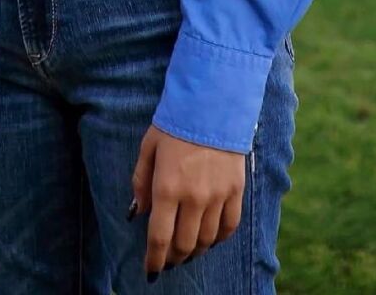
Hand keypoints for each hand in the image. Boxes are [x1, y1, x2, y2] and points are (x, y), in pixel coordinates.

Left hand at [130, 124, 244, 275]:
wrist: (212, 104)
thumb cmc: (175, 124)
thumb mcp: (149, 147)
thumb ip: (141, 181)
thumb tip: (140, 212)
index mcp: (167, 187)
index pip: (159, 237)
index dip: (154, 259)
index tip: (150, 270)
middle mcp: (194, 198)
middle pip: (184, 245)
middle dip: (173, 258)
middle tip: (167, 261)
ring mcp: (218, 197)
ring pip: (207, 241)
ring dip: (194, 251)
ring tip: (186, 251)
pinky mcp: (236, 192)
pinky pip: (229, 227)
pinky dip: (218, 239)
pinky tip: (210, 238)